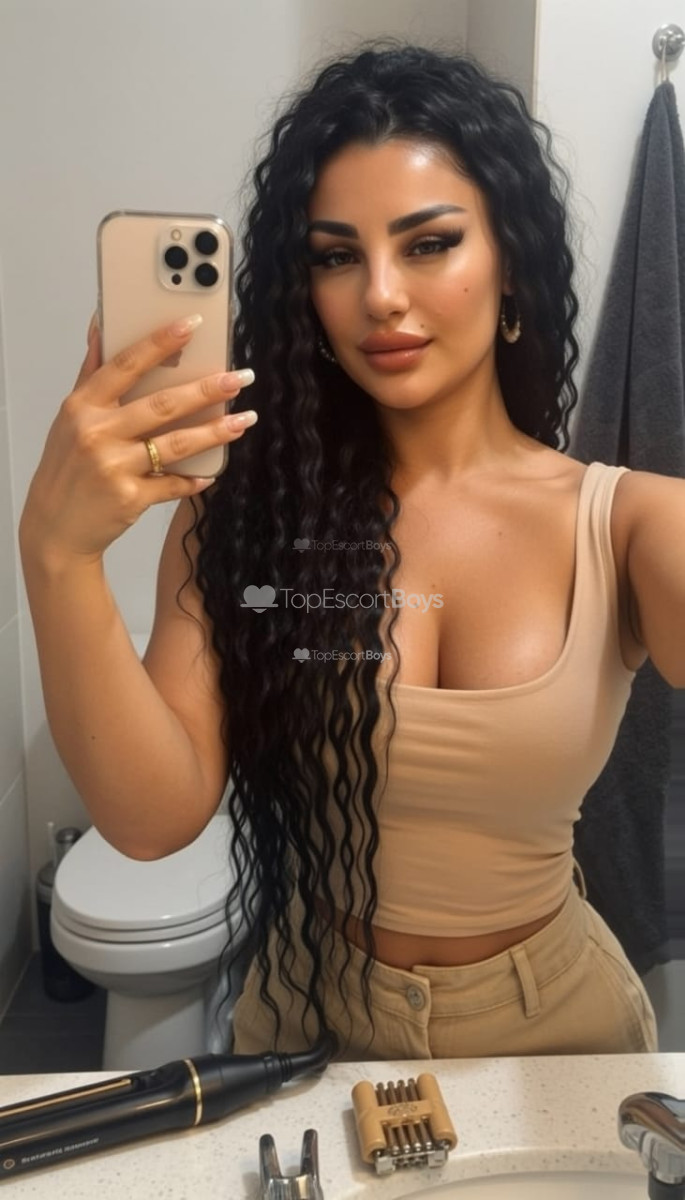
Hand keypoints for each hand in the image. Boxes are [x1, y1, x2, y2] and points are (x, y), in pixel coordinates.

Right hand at [19, 314, 256, 564]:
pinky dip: (195, 479)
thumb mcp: (70, 417)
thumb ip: (92, 374)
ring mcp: (113, 467)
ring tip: (245, 420)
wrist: (56, 526)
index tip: (192, 324)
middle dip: (207, 390)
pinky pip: (173, 484)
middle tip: (240, 378)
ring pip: (175, 444)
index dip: (160, 342)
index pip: (126, 364)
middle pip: (161, 405)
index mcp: (83, 406)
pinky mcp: (130, 498)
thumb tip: (101, 325)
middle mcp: (97, 433)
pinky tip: (213, 472)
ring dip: (215, 432)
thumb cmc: (68, 466)